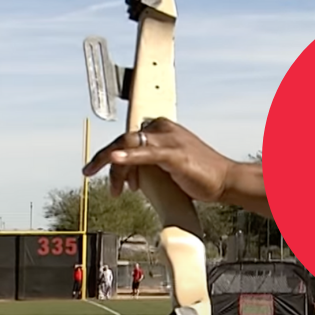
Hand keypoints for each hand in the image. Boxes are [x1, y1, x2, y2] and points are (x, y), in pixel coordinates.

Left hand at [82, 118, 234, 202]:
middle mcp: (164, 129)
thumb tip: (134, 173)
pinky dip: (128, 156)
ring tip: (109, 185)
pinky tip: (115, 159)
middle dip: (105, 159)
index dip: (114, 156)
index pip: (128, 137)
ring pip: (130, 144)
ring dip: (113, 166)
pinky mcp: (175, 154)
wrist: (226, 180)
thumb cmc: (202, 175)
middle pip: (124, 139)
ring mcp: (170, 140)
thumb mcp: (170, 164)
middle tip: (89, 173)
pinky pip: (147, 153)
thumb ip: (152, 161)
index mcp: (163, 129)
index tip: (111, 177)